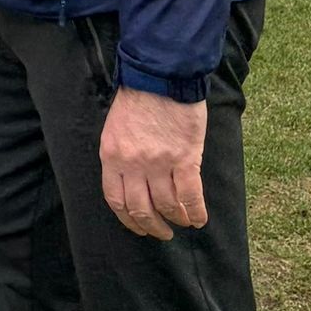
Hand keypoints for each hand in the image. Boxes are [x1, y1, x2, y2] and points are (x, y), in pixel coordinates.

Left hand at [99, 87, 207, 239]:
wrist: (160, 77)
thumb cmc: (138, 99)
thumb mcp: (116, 129)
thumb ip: (121, 156)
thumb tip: (132, 182)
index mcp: (111, 157)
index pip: (116, 199)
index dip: (128, 219)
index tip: (139, 227)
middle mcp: (132, 165)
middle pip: (141, 209)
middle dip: (152, 227)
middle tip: (162, 233)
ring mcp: (158, 163)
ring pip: (167, 205)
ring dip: (176, 219)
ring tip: (183, 222)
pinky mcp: (184, 158)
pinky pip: (190, 195)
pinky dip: (196, 211)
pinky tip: (199, 219)